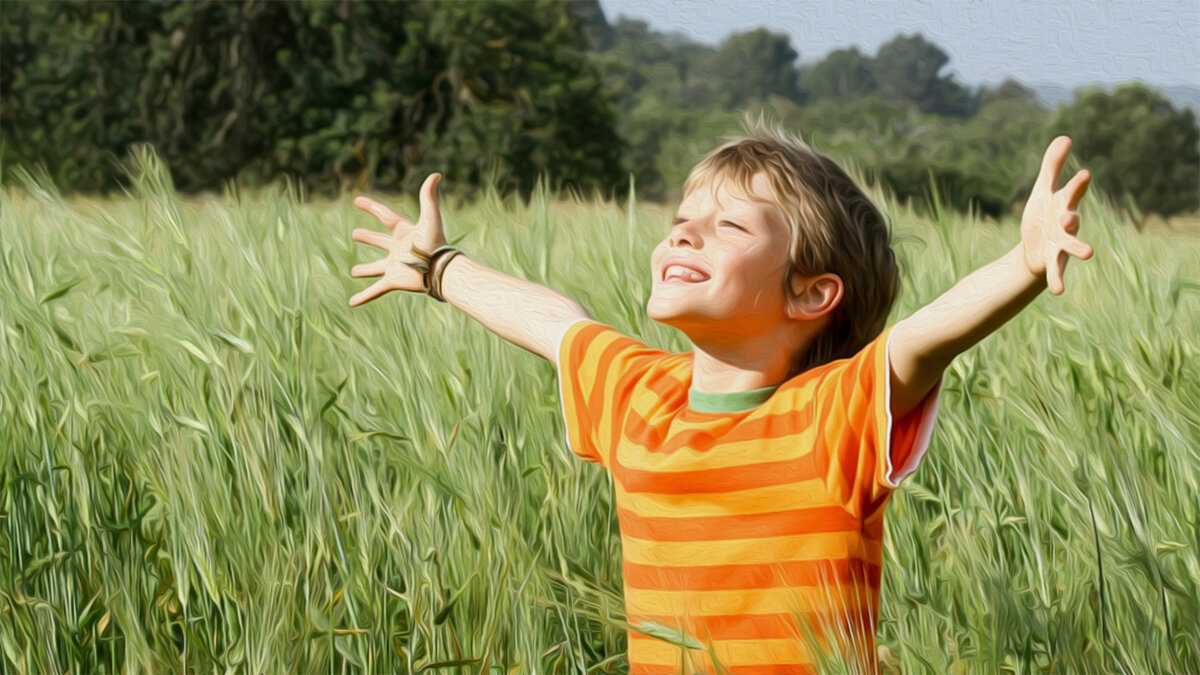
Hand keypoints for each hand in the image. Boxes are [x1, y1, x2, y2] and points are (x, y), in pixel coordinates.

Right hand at [349, 173, 446, 306]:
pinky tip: (352, 303)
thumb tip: (436, 174)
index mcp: (404, 232)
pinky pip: (376, 290)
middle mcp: (398, 249)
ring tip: (354, 272)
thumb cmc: (436, 244)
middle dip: (368, 237)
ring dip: (366, 270)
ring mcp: (395, 265)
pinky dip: (364, 297)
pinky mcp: (394, 280)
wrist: (440, 270)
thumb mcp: (430, 218)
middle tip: (355, 234)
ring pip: (376, 268)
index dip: (371, 207)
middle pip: (380, 241)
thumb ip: (429, 196)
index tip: (357, 200)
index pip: (386, 216)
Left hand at [1020, 136, 1093, 294]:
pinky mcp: (1052, 262)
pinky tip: (1058, 291)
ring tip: (1089, 253)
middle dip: (1072, 218)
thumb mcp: (1043, 190)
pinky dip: (1058, 281)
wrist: (1035, 248)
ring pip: (1072, 246)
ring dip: (1079, 248)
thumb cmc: (1043, 216)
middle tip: (1070, 216)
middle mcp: (1066, 225)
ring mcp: (1061, 244)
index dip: (1077, 184)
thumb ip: (1053, 166)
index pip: (1071, 192)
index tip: (1083, 174)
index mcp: (1063, 205)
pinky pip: (1057, 272)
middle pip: (1072, 220)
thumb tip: (1065, 136)